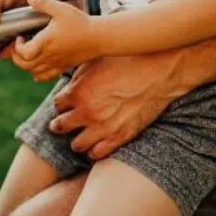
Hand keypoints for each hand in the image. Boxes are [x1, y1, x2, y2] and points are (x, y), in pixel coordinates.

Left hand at [12, 0, 96, 80]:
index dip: (17, 46)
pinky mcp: (64, 66)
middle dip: (17, 57)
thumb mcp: (61, 8)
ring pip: (34, 72)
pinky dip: (38, 74)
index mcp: (46, 42)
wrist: (99, 37)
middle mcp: (49, 56)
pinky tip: (38, 66)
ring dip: (26, 64)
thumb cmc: (80, 22)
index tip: (20, 36)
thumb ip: (44, 3)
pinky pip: (46, 76)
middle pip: (25, 65)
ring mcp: (56, 63)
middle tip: (19, 45)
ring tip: (28, 52)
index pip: (23, 53)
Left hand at [49, 47, 201, 159]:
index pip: (58, 104)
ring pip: (76, 145)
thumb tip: (69, 86)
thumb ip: (78, 76)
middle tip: (63, 121)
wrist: (157, 72)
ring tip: (81, 132)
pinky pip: (97, 154)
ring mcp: (103, 128)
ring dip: (76, 138)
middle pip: (60, 126)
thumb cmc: (127, 61)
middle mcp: (87, 113)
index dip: (62, 102)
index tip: (67, 101)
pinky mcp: (120, 138)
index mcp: (79, 92)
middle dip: (60, 123)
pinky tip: (97, 141)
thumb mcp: (96, 61)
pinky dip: (93, 149)